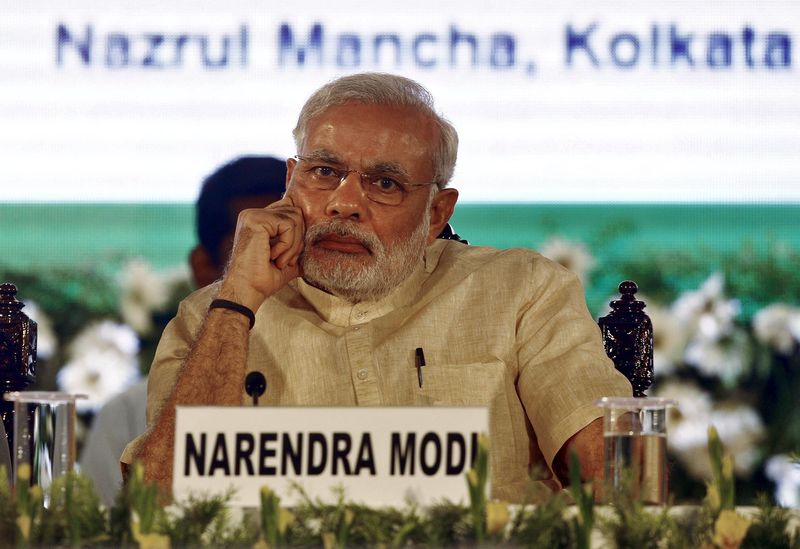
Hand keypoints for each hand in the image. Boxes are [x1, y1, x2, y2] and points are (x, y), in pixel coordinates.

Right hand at [218, 196, 304, 310]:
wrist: (248, 290)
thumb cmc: (264, 278)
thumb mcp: (287, 257)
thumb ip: (298, 243)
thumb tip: (319, 238)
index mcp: (259, 220)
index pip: (290, 208)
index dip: (299, 229)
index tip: (294, 253)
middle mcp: (254, 214)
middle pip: (296, 212)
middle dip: (299, 239)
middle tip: (288, 260)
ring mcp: (253, 215)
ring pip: (294, 218)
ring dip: (294, 245)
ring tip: (281, 261)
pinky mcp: (255, 220)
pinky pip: (288, 225)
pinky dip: (287, 245)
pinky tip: (274, 257)